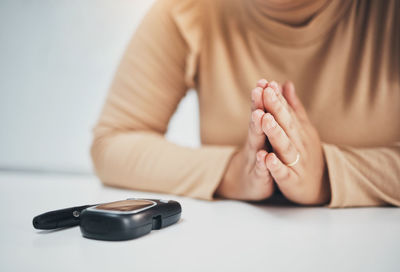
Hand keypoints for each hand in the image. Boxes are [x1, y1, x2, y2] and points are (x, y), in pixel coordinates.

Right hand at [215, 80, 274, 200]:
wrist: (247, 183)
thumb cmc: (258, 156)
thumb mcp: (263, 134)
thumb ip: (267, 112)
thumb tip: (273, 90)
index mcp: (261, 132)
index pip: (262, 111)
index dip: (264, 97)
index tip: (265, 80)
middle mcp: (256, 142)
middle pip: (256, 121)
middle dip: (258, 105)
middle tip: (258, 89)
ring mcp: (255, 158)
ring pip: (257, 142)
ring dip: (257, 128)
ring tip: (259, 115)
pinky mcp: (258, 176)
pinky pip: (261, 169)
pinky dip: (263, 163)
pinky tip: (264, 156)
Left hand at [258, 80, 330, 204]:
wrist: (318, 186)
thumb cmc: (305, 152)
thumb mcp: (301, 128)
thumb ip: (292, 107)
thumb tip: (285, 83)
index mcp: (298, 131)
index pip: (287, 112)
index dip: (277, 98)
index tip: (268, 83)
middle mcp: (298, 144)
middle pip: (286, 125)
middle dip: (276, 109)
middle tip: (266, 93)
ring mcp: (296, 162)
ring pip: (284, 146)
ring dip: (275, 133)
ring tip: (265, 120)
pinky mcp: (291, 180)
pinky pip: (283, 173)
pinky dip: (275, 166)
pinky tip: (267, 159)